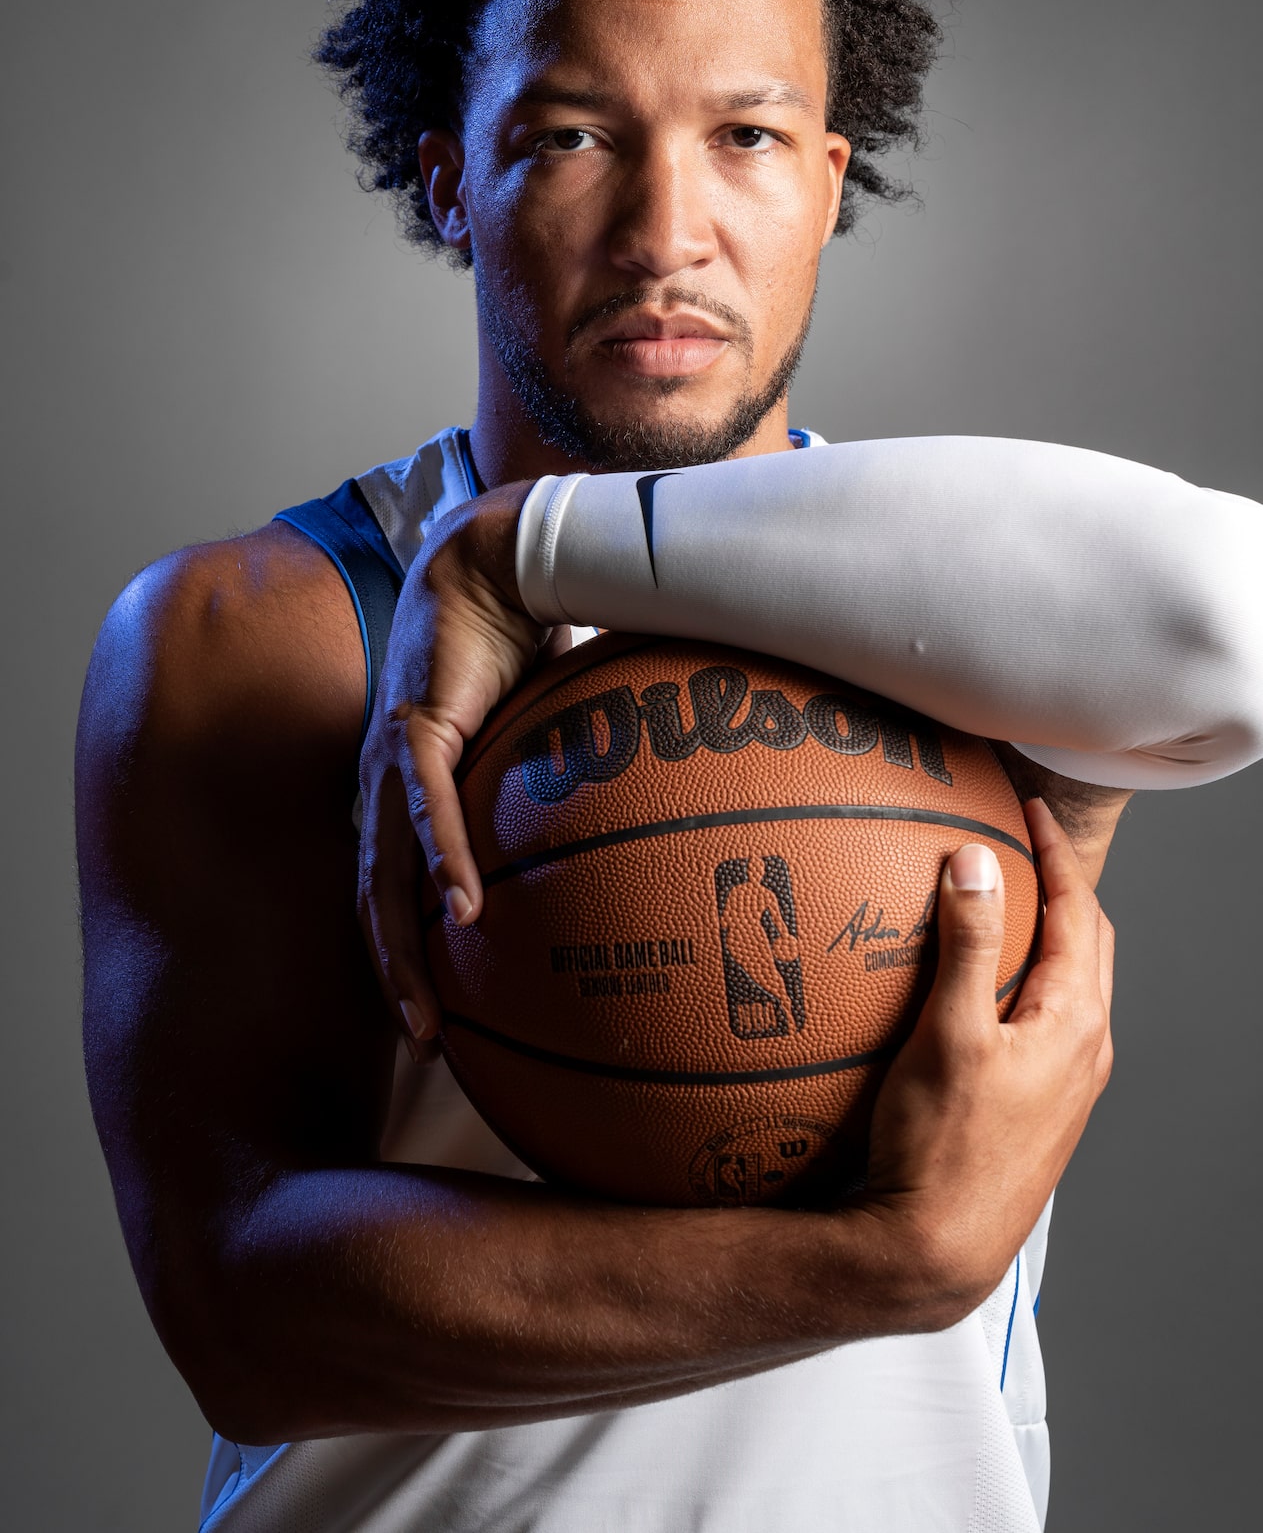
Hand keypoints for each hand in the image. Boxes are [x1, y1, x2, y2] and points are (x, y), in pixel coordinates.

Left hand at [356, 481, 543, 1054]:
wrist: (498, 556)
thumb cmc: (523, 640)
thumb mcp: (550, 732)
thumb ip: (574, 780)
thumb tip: (644, 820)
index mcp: (410, 790)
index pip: (396, 888)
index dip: (410, 952)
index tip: (441, 1012)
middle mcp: (388, 785)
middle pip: (377, 902)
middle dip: (395, 979)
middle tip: (428, 1045)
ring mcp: (394, 760)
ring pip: (384, 874)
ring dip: (401, 949)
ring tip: (426, 1016)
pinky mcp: (416, 726)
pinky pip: (428, 805)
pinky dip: (442, 858)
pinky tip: (463, 907)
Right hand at [853, 798, 1114, 1325]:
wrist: (936, 1248)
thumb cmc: (941, 1145)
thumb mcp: (949, 1033)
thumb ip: (969, 943)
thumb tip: (977, 862)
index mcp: (1076, 1022)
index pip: (1080, 912)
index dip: (1055, 853)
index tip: (1027, 810)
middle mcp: (1086, 1051)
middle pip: (1090, 945)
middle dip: (1063, 888)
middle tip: (1021, 845)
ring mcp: (1069, 1086)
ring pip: (1074, 987)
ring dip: (1050, 936)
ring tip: (1004, 904)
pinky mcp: (1042, 1110)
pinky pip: (1051, 1021)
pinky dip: (1031, 980)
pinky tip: (986, 988)